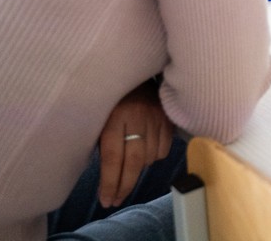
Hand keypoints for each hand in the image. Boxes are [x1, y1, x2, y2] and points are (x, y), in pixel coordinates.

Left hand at [97, 80, 172, 207]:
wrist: (137, 70)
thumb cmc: (113, 98)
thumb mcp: (101, 117)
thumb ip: (103, 142)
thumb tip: (105, 176)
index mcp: (115, 117)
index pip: (112, 157)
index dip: (109, 182)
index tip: (106, 200)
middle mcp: (137, 118)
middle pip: (133, 162)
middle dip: (124, 185)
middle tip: (115, 200)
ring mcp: (156, 118)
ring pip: (149, 158)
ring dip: (138, 168)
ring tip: (127, 167)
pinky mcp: (169, 118)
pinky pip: (163, 150)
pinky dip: (154, 156)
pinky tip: (144, 150)